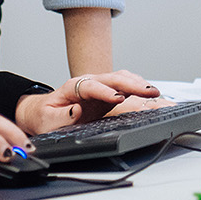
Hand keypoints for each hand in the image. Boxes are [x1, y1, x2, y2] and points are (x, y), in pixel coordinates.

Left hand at [15, 71, 162, 133]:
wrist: (45, 111)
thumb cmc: (46, 116)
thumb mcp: (47, 121)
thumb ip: (61, 117)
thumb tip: (76, 111)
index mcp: (72, 88)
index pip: (91, 86)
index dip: (105, 91)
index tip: (118, 97)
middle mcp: (89, 83)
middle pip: (112, 78)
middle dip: (131, 84)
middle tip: (150, 92)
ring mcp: (100, 87)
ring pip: (122, 79)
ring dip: (139, 84)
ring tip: (155, 93)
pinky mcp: (108, 94)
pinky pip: (126, 87)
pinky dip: (139, 89)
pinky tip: (151, 94)